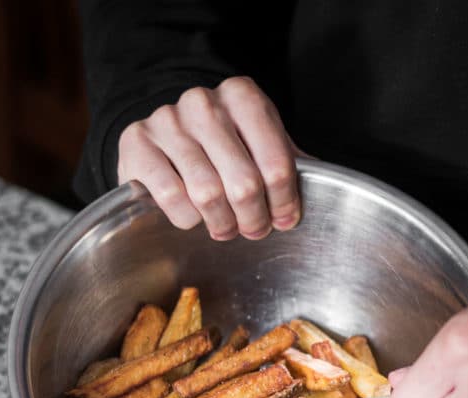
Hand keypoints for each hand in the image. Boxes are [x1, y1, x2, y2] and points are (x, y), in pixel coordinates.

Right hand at [118, 76, 303, 240]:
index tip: (284, 220)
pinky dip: (187, 219)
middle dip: (254, 219)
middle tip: (254, 230)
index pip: (277, 162)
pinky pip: (171, 197)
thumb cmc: (220, 147)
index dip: (284, 202)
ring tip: (226, 229)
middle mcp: (203, 102)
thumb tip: (331, 190)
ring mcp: (166, 120)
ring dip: (222, 224)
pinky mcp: (136, 143)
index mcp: (242, 97)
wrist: (162, 135)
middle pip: (244, 183)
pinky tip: (193, 218)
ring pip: (207, 193)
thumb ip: (289, 163)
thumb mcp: (259, 144)